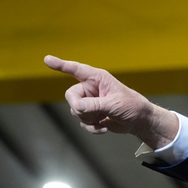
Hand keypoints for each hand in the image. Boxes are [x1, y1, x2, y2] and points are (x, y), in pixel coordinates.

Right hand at [44, 55, 178, 148]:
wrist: (139, 122)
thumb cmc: (132, 107)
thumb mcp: (114, 105)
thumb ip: (95, 105)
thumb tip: (77, 107)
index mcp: (97, 78)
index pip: (76, 70)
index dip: (61, 65)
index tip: (47, 60)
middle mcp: (90, 88)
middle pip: (71, 96)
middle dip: (81, 108)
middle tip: (95, 114)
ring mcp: (90, 101)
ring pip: (75, 110)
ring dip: (88, 119)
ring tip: (104, 119)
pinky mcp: (91, 114)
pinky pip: (82, 121)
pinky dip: (91, 127)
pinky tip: (104, 127)